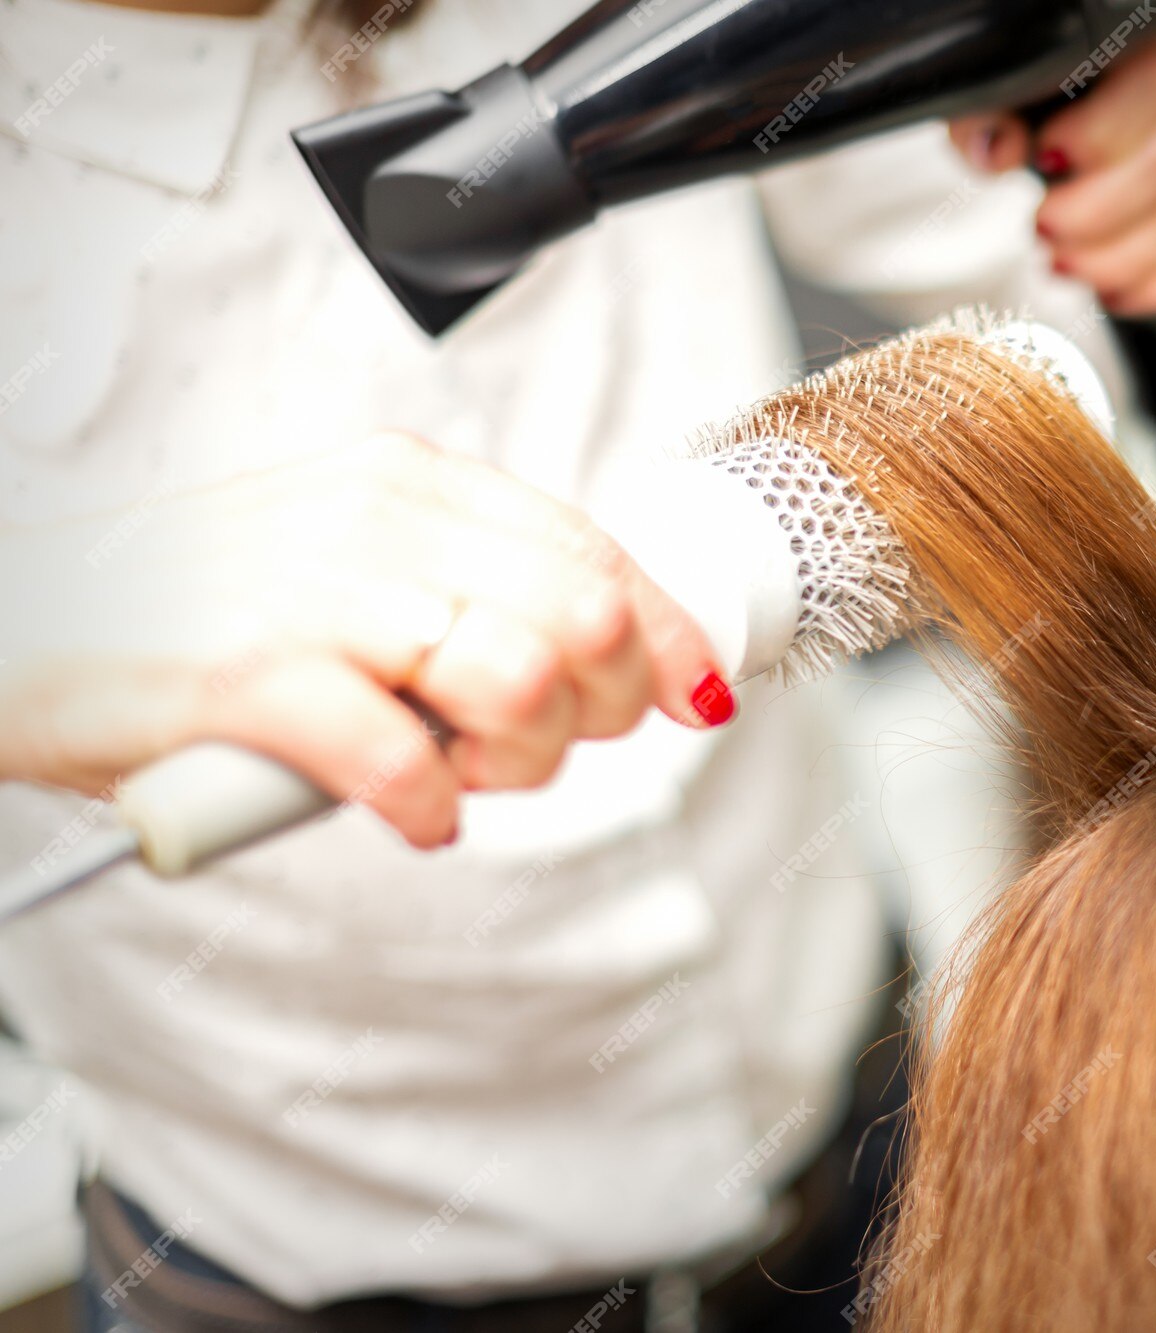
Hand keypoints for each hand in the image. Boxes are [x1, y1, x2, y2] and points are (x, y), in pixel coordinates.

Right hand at [0, 433, 731, 847]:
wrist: (18, 619)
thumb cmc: (190, 608)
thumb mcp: (349, 563)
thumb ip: (465, 590)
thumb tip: (601, 659)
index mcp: (411, 484)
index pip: (596, 554)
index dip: (665, 638)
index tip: (690, 694)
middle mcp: (375, 522)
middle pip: (584, 620)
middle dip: (600, 712)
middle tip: (538, 750)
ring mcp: (311, 595)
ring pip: (521, 679)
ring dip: (520, 761)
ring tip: (460, 774)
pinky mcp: (245, 679)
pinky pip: (401, 758)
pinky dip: (430, 806)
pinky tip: (409, 811)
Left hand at [949, 2, 1155, 316]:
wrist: (1113, 86)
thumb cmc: (1067, 81)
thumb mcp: (1014, 82)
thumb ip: (992, 109)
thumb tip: (997, 150)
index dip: (1098, 140)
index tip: (1047, 162)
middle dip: (1098, 219)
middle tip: (1048, 232)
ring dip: (1124, 261)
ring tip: (1071, 265)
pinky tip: (1115, 289)